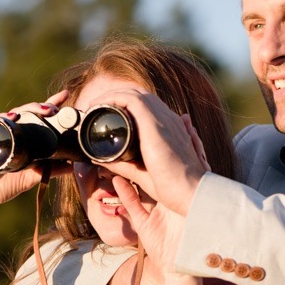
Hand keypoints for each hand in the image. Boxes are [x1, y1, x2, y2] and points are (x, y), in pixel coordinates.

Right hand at [0, 91, 72, 214]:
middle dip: (42, 107)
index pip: (39, 117)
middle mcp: (11, 132)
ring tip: (42, 110)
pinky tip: (13, 117)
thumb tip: (73, 165)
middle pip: (28, 112)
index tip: (65, 95)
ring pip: (13, 114)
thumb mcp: (32, 177)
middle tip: (54, 109)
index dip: (50, 104)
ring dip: (28, 110)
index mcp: (24, 138)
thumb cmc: (3, 185)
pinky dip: (4, 119)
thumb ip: (51, 170)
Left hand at [91, 90, 205, 215]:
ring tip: (94, 105)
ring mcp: (163, 118)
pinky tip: (98, 105)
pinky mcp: (154, 122)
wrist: (189, 190)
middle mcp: (167, 119)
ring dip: (112, 95)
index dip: (125, 105)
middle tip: (96, 108)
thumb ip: (122, 164)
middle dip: (116, 97)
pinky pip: (130, 99)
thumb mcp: (141, 172)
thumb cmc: (171, 186)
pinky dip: (112, 98)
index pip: (146, 107)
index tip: (106, 115)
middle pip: (139, 95)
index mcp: (169, 129)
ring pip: (134, 93)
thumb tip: (98, 158)